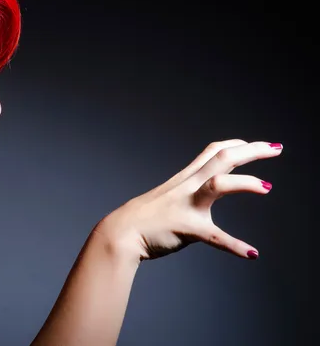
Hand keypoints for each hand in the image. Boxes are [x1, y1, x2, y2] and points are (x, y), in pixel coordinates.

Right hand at [97, 139, 282, 261]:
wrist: (120, 232)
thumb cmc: (142, 218)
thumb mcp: (167, 196)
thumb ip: (186, 191)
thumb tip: (202, 193)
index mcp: (185, 179)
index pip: (213, 151)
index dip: (237, 144)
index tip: (257, 144)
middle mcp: (188, 186)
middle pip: (222, 158)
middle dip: (251, 151)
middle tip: (276, 149)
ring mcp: (187, 206)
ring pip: (218, 185)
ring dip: (245, 183)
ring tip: (267, 187)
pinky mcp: (186, 229)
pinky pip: (214, 236)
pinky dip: (234, 245)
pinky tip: (251, 253)